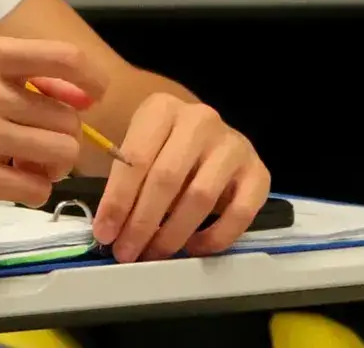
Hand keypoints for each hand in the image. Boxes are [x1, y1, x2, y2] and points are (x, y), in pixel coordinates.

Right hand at [0, 37, 105, 208]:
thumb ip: (9, 78)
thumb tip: (71, 98)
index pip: (65, 59)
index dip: (90, 82)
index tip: (90, 98)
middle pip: (68, 118)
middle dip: (63, 137)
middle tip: (38, 145)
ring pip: (60, 154)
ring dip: (52, 166)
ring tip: (27, 166)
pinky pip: (35, 189)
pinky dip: (32, 191)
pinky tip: (11, 184)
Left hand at [93, 94, 269, 262]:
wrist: (206, 138)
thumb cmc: (160, 148)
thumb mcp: (135, 147)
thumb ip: (121, 179)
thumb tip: (108, 228)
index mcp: (161, 109)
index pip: (135, 158)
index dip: (117, 200)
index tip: (104, 234)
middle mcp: (200, 120)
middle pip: (167, 178)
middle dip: (142, 222)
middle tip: (126, 252)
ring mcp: (233, 145)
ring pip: (201, 196)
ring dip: (173, 233)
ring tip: (153, 254)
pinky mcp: (259, 172)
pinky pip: (240, 213)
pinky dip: (215, 236)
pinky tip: (193, 247)